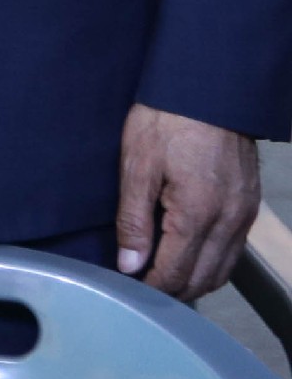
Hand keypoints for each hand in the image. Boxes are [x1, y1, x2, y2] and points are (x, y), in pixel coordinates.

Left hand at [115, 103, 259, 297]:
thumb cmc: (167, 120)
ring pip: (222, 270)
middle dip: (172, 289)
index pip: (175, 273)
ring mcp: (244, 215)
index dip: (150, 286)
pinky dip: (211, 261)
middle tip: (141, 283)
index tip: (128, 286)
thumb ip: (133, 221)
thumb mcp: (137, 166)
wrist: (208, 89)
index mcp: (198, 215)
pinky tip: (188, 252)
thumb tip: (128, 263)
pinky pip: (233, 250)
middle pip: (202, 279)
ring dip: (194, 279)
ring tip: (161, 271)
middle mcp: (229, 221)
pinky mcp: (249, 205)